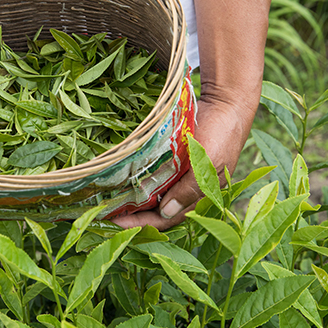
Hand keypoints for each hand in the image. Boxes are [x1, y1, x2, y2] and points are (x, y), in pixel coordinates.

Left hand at [111, 94, 255, 229]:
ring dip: (129, 199)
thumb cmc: (222, 135)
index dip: (139, 223)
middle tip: (101, 214)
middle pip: (153, 210)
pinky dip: (134, 179)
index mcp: (196, 197)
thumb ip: (190, 190)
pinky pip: (149, 174)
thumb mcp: (208, 164)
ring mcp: (176, 175)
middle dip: (129, 214)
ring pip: (149, 194)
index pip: (164, 219)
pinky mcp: (169, 160)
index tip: (113, 222)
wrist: (225, 103)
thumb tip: (166, 213)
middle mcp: (183, 190)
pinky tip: (117, 179)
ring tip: (104, 200)